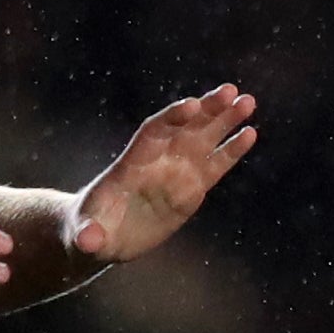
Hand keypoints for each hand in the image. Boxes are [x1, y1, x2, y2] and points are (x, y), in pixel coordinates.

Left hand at [67, 86, 258, 262]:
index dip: (172, 118)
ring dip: (225, 120)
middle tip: (232, 91)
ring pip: (203, 140)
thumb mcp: (84, 234)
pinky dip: (231, 150)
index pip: (153, 133)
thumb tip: (87, 241)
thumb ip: (88, 235)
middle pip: (183, 127)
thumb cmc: (88, 230)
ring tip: (248, 102)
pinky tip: (249, 133)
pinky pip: (214, 166)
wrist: (101, 235)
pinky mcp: (191, 189)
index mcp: (131, 165)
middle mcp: (156, 162)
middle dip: (206, 109)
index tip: (193, 105)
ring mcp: (175, 173)